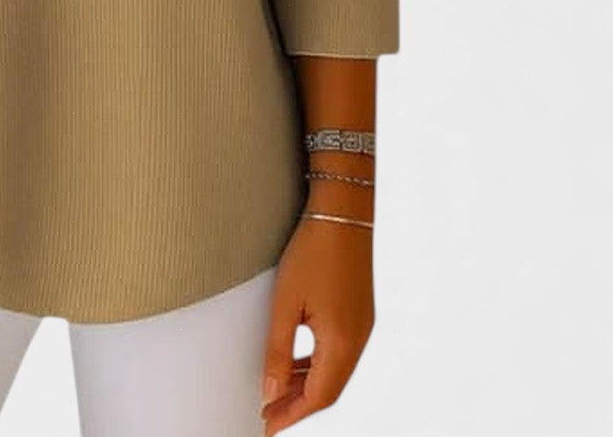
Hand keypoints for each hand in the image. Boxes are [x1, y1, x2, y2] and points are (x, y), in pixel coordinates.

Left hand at [259, 215, 374, 435]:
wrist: (343, 213)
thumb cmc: (313, 252)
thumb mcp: (286, 302)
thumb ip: (279, 349)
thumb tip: (272, 391)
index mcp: (343, 343)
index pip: (319, 397)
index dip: (292, 414)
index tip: (267, 425)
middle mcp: (359, 340)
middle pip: (329, 389)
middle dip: (298, 405)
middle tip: (267, 414)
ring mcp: (362, 326)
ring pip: (334, 371)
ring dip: (307, 384)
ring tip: (276, 391)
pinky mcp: (359, 312)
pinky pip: (338, 351)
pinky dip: (316, 363)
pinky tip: (296, 360)